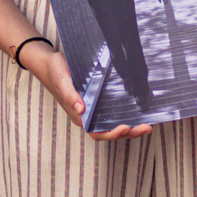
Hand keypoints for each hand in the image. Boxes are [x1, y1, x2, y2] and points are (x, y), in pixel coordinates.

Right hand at [9, 38, 153, 142]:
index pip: (96, 132)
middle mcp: (86, 115)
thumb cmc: (55, 71)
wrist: (49, 63)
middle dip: (128, 132)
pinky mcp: (97, 101)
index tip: (125, 127)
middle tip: (146, 127)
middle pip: (108, 131)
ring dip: (130, 127)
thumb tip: (81, 110)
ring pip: (112, 123)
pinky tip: (137, 111)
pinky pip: (111, 113)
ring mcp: (92, 109)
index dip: (111, 133)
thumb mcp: (62, 79)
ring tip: (147, 124)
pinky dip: (125, 115)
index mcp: (78, 114)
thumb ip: (70, 94)